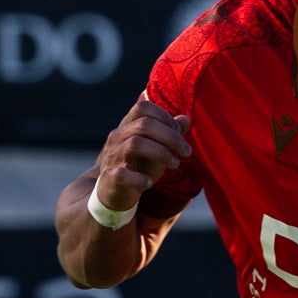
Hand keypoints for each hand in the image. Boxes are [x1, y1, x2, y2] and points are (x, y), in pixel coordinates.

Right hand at [92, 95, 191, 213]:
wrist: (114, 190)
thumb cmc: (138, 166)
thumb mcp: (156, 147)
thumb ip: (170, 133)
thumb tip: (185, 119)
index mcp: (128, 126)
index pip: (143, 107)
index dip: (164, 116)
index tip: (179, 132)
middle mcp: (118, 136)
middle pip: (144, 124)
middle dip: (171, 137)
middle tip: (186, 152)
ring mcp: (113, 155)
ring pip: (136, 144)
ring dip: (161, 154)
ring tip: (174, 164)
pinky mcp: (111, 177)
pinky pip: (123, 174)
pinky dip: (140, 179)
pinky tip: (149, 183)